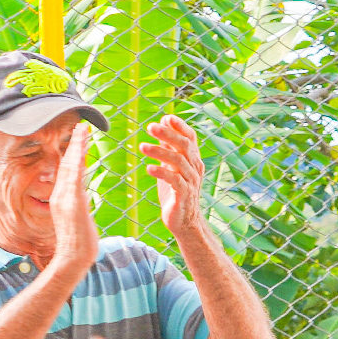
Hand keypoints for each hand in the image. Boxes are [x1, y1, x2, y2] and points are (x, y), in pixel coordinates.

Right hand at [48, 120, 103, 280]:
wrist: (72, 259)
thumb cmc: (78, 244)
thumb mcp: (78, 221)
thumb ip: (78, 207)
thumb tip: (83, 200)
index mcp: (62, 198)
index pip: (67, 171)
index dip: (72, 153)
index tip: (79, 139)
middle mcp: (60, 195)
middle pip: (66, 163)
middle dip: (74, 144)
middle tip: (81, 125)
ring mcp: (64, 198)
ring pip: (70, 166)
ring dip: (76, 146)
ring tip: (83, 129)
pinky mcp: (71, 202)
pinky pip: (73, 176)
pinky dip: (76, 160)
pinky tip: (80, 148)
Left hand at [137, 116, 212, 246]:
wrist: (184, 221)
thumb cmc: (176, 192)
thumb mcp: (171, 166)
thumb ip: (169, 146)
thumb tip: (162, 123)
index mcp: (193, 159)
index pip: (190, 138)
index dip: (180, 126)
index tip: (166, 117)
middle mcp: (195, 168)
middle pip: (184, 146)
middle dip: (168, 134)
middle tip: (150, 127)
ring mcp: (191, 181)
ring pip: (178, 161)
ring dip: (160, 152)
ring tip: (142, 146)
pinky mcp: (184, 195)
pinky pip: (175, 180)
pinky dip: (162, 173)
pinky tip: (149, 168)